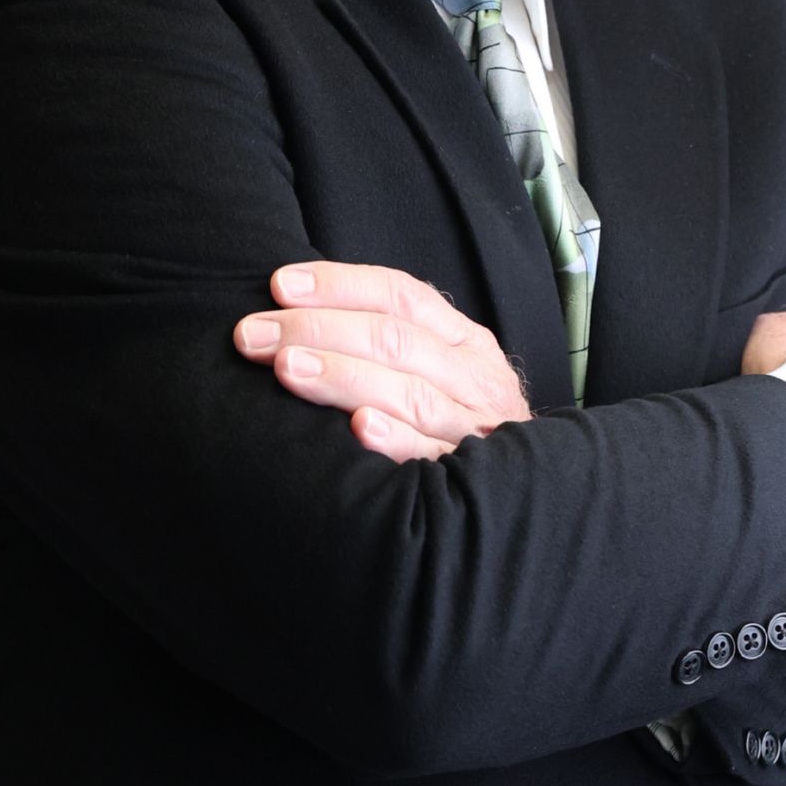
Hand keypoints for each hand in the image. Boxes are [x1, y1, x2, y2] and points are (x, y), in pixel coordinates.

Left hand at [232, 262, 535, 462]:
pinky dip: (395, 439)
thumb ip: (393, 343)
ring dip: (343, 376)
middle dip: (317, 330)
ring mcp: (474, 429)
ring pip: (409, 392)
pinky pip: (430, 456)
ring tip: (286, 368)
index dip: (339, 285)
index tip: (278, 285)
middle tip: (253, 335)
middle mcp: (474, 378)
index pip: (400, 296)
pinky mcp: (468, 482)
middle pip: (395, 340)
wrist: (532, 500)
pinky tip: (357, 429)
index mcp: (465, 342)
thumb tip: (298, 313)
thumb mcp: (443, 373)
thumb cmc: (460, 425)